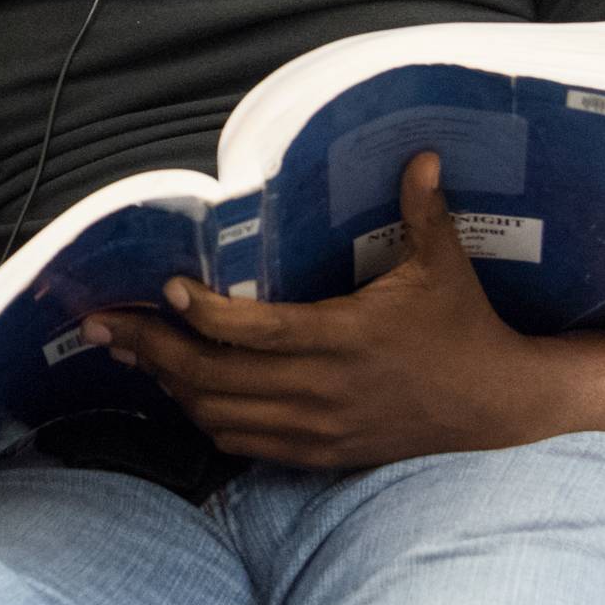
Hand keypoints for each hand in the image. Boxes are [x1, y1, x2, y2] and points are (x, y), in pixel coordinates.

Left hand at [86, 154, 545, 467]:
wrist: (501, 407)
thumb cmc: (465, 326)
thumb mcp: (445, 264)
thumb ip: (423, 209)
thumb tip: (420, 151)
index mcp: (345, 337)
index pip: (255, 332)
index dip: (203, 314)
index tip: (164, 288)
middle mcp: (323, 389)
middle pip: (216, 377)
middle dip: (152, 349)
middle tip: (103, 324)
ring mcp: (319, 428)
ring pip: (220, 415)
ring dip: (168, 383)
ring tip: (127, 352)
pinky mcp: (322, 453)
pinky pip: (244, 444)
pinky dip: (203, 418)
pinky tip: (177, 392)